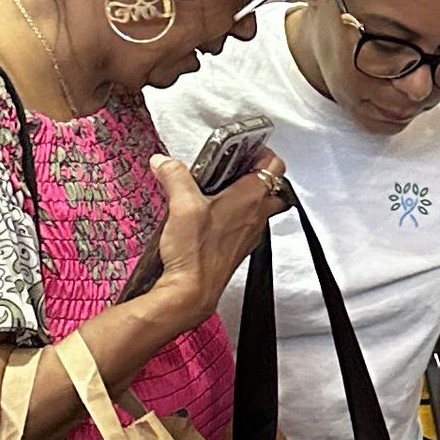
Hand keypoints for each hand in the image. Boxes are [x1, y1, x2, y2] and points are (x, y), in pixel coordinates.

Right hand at [148, 148, 289, 326]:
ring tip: (221, 188)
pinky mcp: (238, 247)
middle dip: (260, 173)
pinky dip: (237, 215)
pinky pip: (247, 224)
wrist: (191, 292)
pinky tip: (213, 215)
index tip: (245, 147)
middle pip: (274, 187)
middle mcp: (257, 216)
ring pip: (262, 207)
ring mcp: (250, 233)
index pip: (275, 166)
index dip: (263, 152)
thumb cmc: (196, 252)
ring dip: (248, 195)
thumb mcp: (182, 204)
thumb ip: (175, 176)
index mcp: (251, 198)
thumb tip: (164, 161)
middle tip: (236, 166)